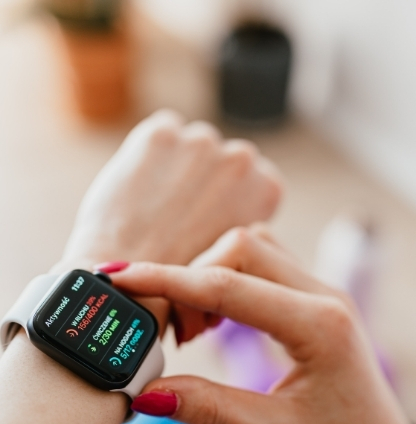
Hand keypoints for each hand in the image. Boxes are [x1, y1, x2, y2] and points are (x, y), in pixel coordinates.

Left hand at [52, 109, 281, 329]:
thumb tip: (226, 204)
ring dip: (178, 164)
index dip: (227, 198)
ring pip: (190, 145)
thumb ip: (240, 217)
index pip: (252, 178)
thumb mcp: (236, 249)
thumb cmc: (184, 278)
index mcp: (268, 188)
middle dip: (204, 178)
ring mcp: (202, 142)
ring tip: (156, 205)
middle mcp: (242, 159)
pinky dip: (150, 154)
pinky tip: (141, 188)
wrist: (135, 285)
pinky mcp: (162, 134)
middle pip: (221, 158)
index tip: (209, 216)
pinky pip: (161, 134)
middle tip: (179, 213)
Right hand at [108, 227, 415, 423]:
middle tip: (177, 331)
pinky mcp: (313, 300)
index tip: (122, 278)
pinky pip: (265, 264)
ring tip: (198, 326)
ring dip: (213, 274)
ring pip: (254, 248)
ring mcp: (320, 292)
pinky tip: (220, 315)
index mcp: (318, 325)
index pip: (228, 286)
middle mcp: (321, 295)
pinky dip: (231, 278)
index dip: (167, 280)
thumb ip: (209, 408)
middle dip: (192, 277)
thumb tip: (148, 393)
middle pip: (242, 248)